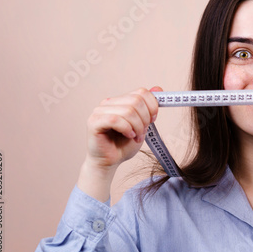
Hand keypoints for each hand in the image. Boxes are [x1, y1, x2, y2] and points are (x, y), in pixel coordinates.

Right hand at [77, 86, 160, 201]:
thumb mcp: (142, 125)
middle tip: (143, 132)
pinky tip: (128, 136)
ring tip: (135, 137)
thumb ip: (148, 108)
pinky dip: (127, 128)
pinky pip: (115, 119)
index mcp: (120, 101)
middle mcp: (109, 103)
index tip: (153, 119)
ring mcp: (99, 111)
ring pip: (128, 111)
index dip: (152, 106)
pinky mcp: (94, 122)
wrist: (109, 163)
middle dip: (145, 119)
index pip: (141, 92)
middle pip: (136, 100)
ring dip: (137, 127)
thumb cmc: (123, 145)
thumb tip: (158, 88)